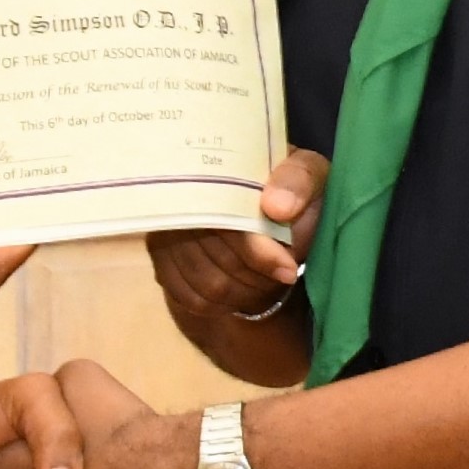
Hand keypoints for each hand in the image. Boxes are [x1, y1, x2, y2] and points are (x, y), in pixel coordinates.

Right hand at [150, 148, 326, 318]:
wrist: (271, 211)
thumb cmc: (290, 190)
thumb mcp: (308, 174)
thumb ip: (298, 181)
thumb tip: (276, 207)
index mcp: (215, 164)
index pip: (226, 220)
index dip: (257, 251)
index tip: (287, 270)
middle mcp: (180, 193)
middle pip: (214, 257)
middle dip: (254, 274)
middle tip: (283, 275)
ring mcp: (166, 225)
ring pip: (204, 282)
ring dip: (241, 292)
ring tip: (264, 282)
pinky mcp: (160, 255)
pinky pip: (184, 294)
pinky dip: (218, 303)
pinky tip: (237, 292)